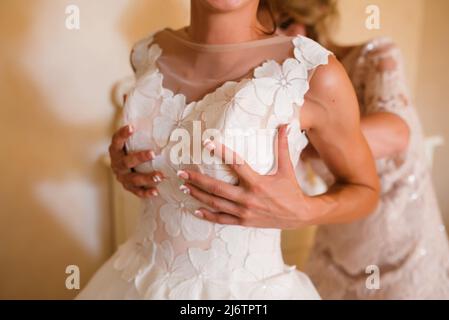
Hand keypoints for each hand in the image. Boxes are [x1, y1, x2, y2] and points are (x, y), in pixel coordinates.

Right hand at [109, 125, 163, 197]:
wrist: (124, 168)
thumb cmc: (130, 148)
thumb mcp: (130, 136)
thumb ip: (133, 121)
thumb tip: (132, 96)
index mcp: (115, 150)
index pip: (117, 140)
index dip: (123, 134)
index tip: (132, 127)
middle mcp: (117, 164)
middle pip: (126, 161)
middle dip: (140, 158)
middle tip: (153, 153)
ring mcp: (122, 177)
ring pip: (133, 179)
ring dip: (147, 178)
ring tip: (160, 175)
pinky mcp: (129, 187)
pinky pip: (137, 191)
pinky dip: (146, 192)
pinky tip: (156, 191)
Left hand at [177, 125, 312, 228]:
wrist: (299, 215)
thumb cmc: (291, 189)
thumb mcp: (287, 167)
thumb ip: (283, 145)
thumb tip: (285, 124)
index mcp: (257, 182)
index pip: (236, 164)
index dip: (221, 152)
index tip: (206, 143)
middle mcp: (247, 198)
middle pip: (216, 187)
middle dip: (197, 180)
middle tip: (181, 172)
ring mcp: (243, 212)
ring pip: (215, 203)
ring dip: (197, 195)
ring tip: (183, 187)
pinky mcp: (243, 222)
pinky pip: (221, 219)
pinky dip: (207, 215)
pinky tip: (195, 210)